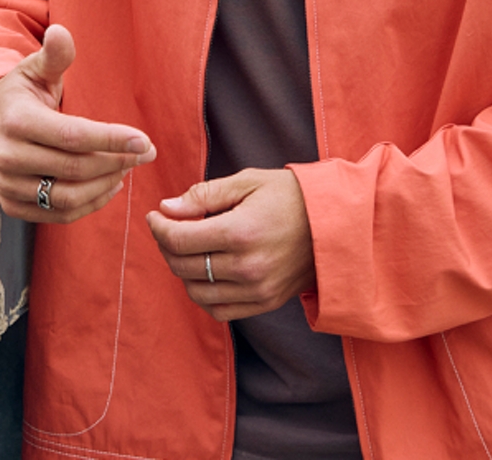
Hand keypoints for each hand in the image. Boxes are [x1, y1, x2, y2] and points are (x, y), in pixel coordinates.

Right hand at [0, 23, 155, 222]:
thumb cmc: (15, 96)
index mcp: (17, 121)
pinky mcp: (12, 205)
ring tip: (128, 167)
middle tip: (145, 152)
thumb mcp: (31, 70)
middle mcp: (8, 157)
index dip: (111, 139)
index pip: (73, 136)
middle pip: (75, 167)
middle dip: (117, 161)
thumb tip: (61, 32)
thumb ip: (53, 56)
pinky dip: (89, 205)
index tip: (144, 141)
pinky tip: (109, 185)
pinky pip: (57, 214)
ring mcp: (8, 185)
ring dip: (106, 184)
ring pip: (67, 196)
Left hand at [146, 169, 315, 321]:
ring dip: (182, 270)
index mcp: (241, 231)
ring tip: (188, 249)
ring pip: (195, 291)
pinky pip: (218, 309)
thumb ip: (205, 194)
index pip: (180, 239)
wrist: (335, 222)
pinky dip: (203, 293)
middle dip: (167, 245)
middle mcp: (246, 266)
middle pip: (183, 265)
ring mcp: (255, 290)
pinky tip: (206, 272)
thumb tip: (167, 208)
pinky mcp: (263, 303)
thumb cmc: (292, 195)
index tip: (155, 215)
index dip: (159, 227)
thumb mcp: (249, 181)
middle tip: (169, 227)